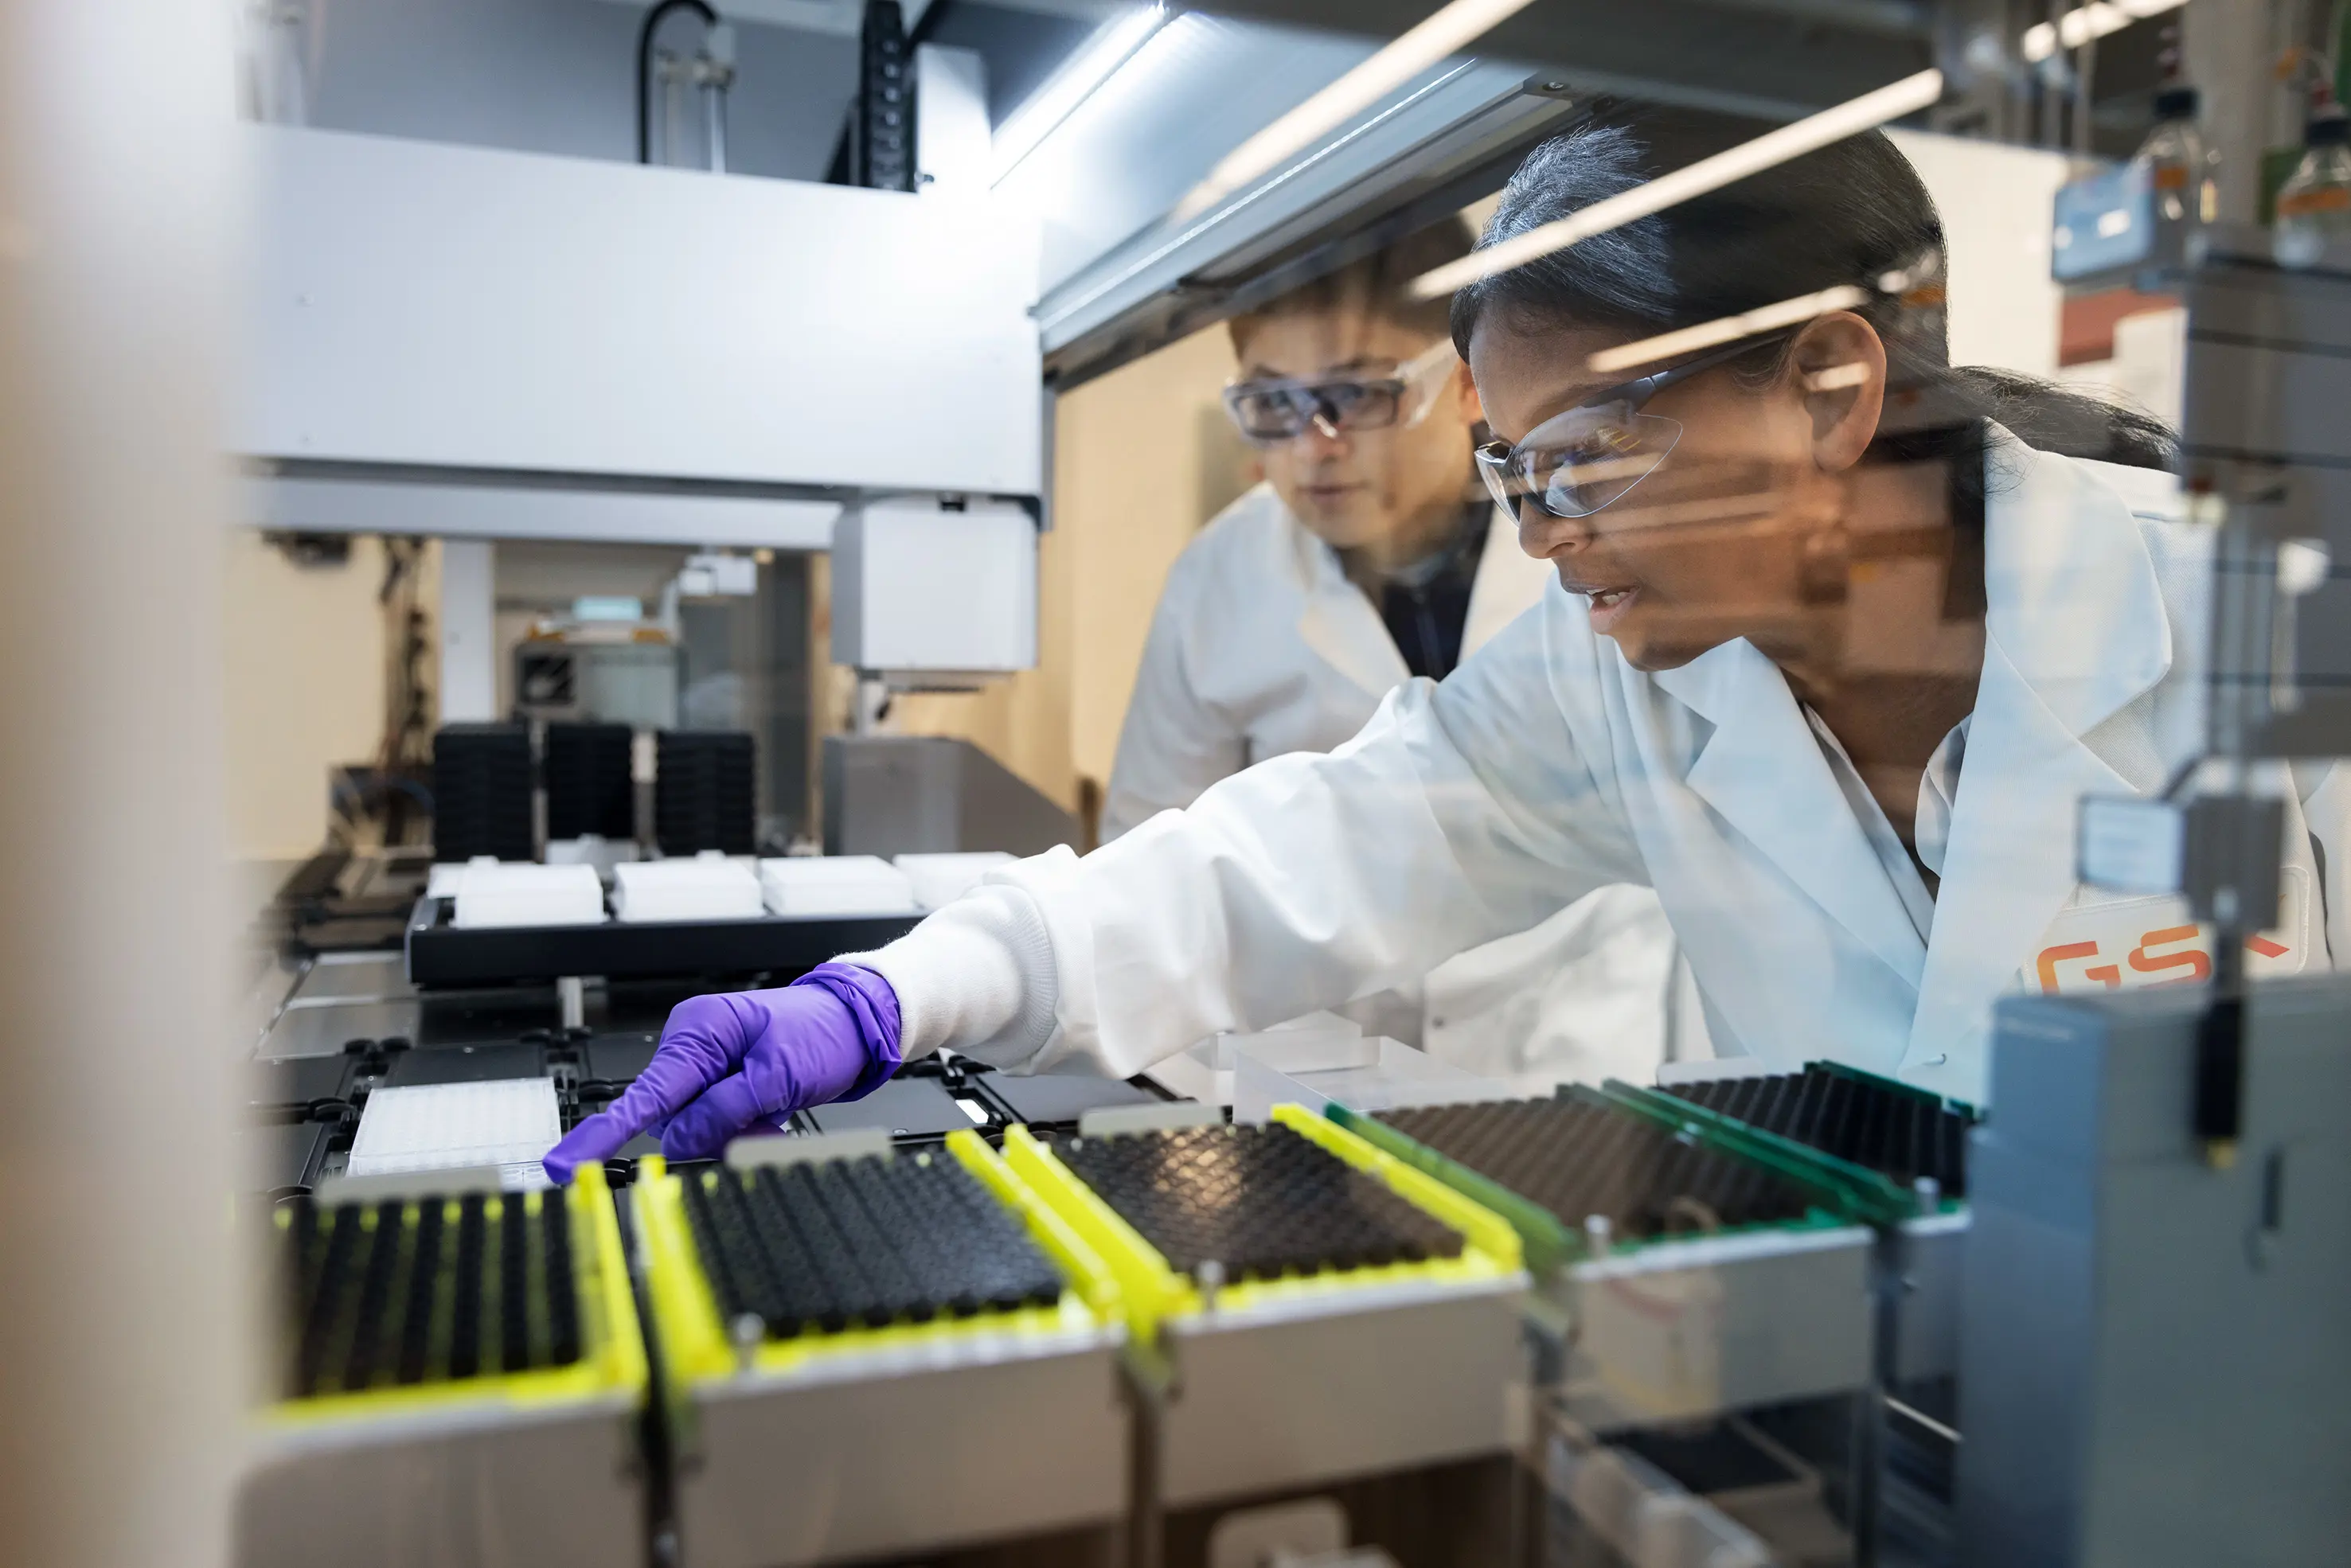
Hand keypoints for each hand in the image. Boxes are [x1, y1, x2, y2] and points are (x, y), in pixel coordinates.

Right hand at [541, 964, 901, 1181]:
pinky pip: (716, 1121)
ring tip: (774, 1112)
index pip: (644, 1094)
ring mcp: (707, 1064)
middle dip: (712, 1132)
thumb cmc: (824, 1033)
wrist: (860, 1023)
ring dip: (733, 1132)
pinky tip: (769, 1116)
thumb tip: (678, 1140)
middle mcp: (694, 1045)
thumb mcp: (777, 1075)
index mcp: (698, 1031)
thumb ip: (723, 1110)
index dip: (603, 1134)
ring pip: (696, 1125)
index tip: (565, 1165)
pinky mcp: (722, 1081)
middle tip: (764, 1121)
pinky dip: (741, 1128)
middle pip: (673, 1117)